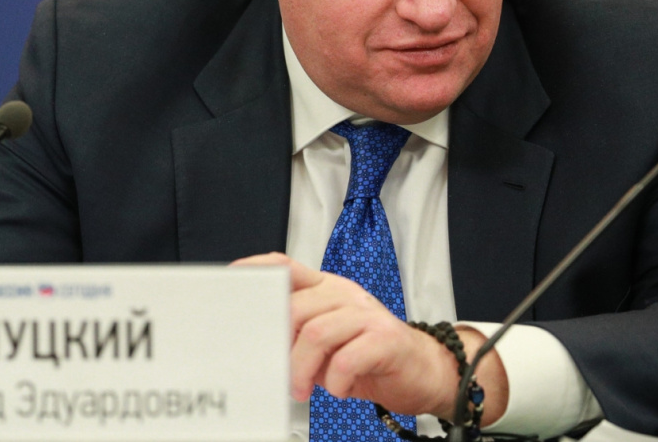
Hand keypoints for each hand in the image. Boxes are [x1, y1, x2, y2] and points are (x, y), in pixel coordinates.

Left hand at [231, 252, 508, 422]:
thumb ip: (299, 336)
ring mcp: (367, 313)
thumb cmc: (371, 358)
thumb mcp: (328, 344)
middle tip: (277, 373)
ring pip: (316, 332)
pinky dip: (335, 379)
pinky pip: (348, 356)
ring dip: (302, 368)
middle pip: (296, 307)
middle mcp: (346, 294)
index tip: (233, 281)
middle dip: (280, 345)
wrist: (425, 371)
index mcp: (328, 289)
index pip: (287, 267)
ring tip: (301, 389)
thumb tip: (263, 346)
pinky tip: (337, 389)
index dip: (258, 270)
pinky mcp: (386, 338)